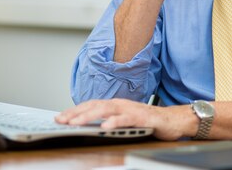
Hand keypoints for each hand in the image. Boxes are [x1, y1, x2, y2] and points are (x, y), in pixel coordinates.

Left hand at [55, 99, 195, 140]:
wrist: (172, 120)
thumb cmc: (147, 120)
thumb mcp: (124, 119)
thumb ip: (109, 120)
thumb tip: (90, 125)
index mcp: (114, 104)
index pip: (90, 105)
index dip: (74, 110)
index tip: (60, 116)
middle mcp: (120, 104)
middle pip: (94, 106)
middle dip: (76, 113)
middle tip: (62, 120)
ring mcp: (130, 110)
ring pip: (106, 110)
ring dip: (89, 116)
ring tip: (76, 123)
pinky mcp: (141, 118)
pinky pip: (126, 119)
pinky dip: (114, 122)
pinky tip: (105, 126)